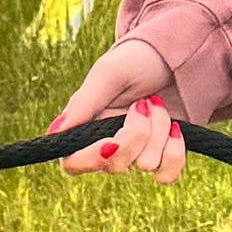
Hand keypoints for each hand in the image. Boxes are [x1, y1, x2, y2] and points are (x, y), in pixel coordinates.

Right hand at [53, 34, 186, 179]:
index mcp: (86, 127)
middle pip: (115, 166)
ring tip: (158, 104)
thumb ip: (83, 104)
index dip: (90, 160)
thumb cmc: (136, 61)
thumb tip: (53, 133)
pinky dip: (175, 151)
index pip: (73, 163)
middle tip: (142, 103)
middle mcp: (109, 145)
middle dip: (136, 133)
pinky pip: (167, 174)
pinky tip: (175, 128)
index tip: (111, 142)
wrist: (178, 57)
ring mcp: (137, 154)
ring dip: (159, 131)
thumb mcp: (107, 74)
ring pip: (145, 166)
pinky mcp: (163, 157)